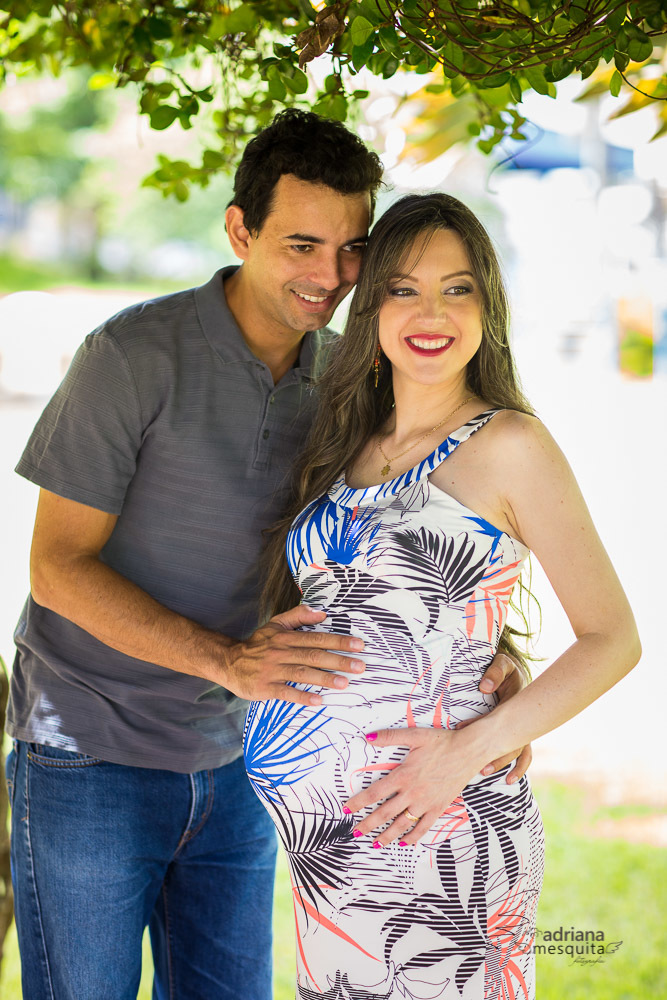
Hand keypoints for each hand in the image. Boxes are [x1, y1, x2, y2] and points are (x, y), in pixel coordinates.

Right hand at [223, 604, 364, 705]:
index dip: (338, 641)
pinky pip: (286, 692)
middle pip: (313, 655)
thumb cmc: (257, 645)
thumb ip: (298, 616)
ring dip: (324, 678)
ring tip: (344, 683)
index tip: (358, 645)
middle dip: (338, 660)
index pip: (316, 638)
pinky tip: (318, 700)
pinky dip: (302, 696)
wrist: (229, 662)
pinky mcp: (265, 687)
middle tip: (359, 666)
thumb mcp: (275, 625)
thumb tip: (322, 613)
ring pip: (302, 673)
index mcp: (285, 637)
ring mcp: (272, 670)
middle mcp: (280, 652)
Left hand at [344, 728, 484, 846]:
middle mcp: (412, 793)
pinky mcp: (438, 808)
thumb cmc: (442, 742)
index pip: (374, 792)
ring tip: (375, 843)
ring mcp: (425, 803)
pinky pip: (423, 828)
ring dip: (387, 835)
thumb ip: (390, 737)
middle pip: (384, 813)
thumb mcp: (415, 735)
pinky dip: (413, 837)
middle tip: (355, 832)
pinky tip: (404, 843)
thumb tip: (367, 737)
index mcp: (403, 775)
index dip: (358, 802)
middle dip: (368, 824)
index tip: (347, 809)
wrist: (469, 751)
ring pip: (402, 824)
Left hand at [477, 652, 531, 781]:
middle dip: (493, 755)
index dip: (478, 726)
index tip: (460, 731)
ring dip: (502, 763)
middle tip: (478, 767)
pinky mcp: (519, 733)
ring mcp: (520, 728)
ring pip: (516, 751)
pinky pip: (523, 754)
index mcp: (514, 703)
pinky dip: (519, 768)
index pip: (495, 718)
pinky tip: (507, 780)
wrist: (515, 671)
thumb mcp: (503, 664)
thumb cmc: (506, 667)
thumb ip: (495, 673)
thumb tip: (485, 687)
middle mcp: (519, 719)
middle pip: (509, 741)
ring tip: (484, 773)